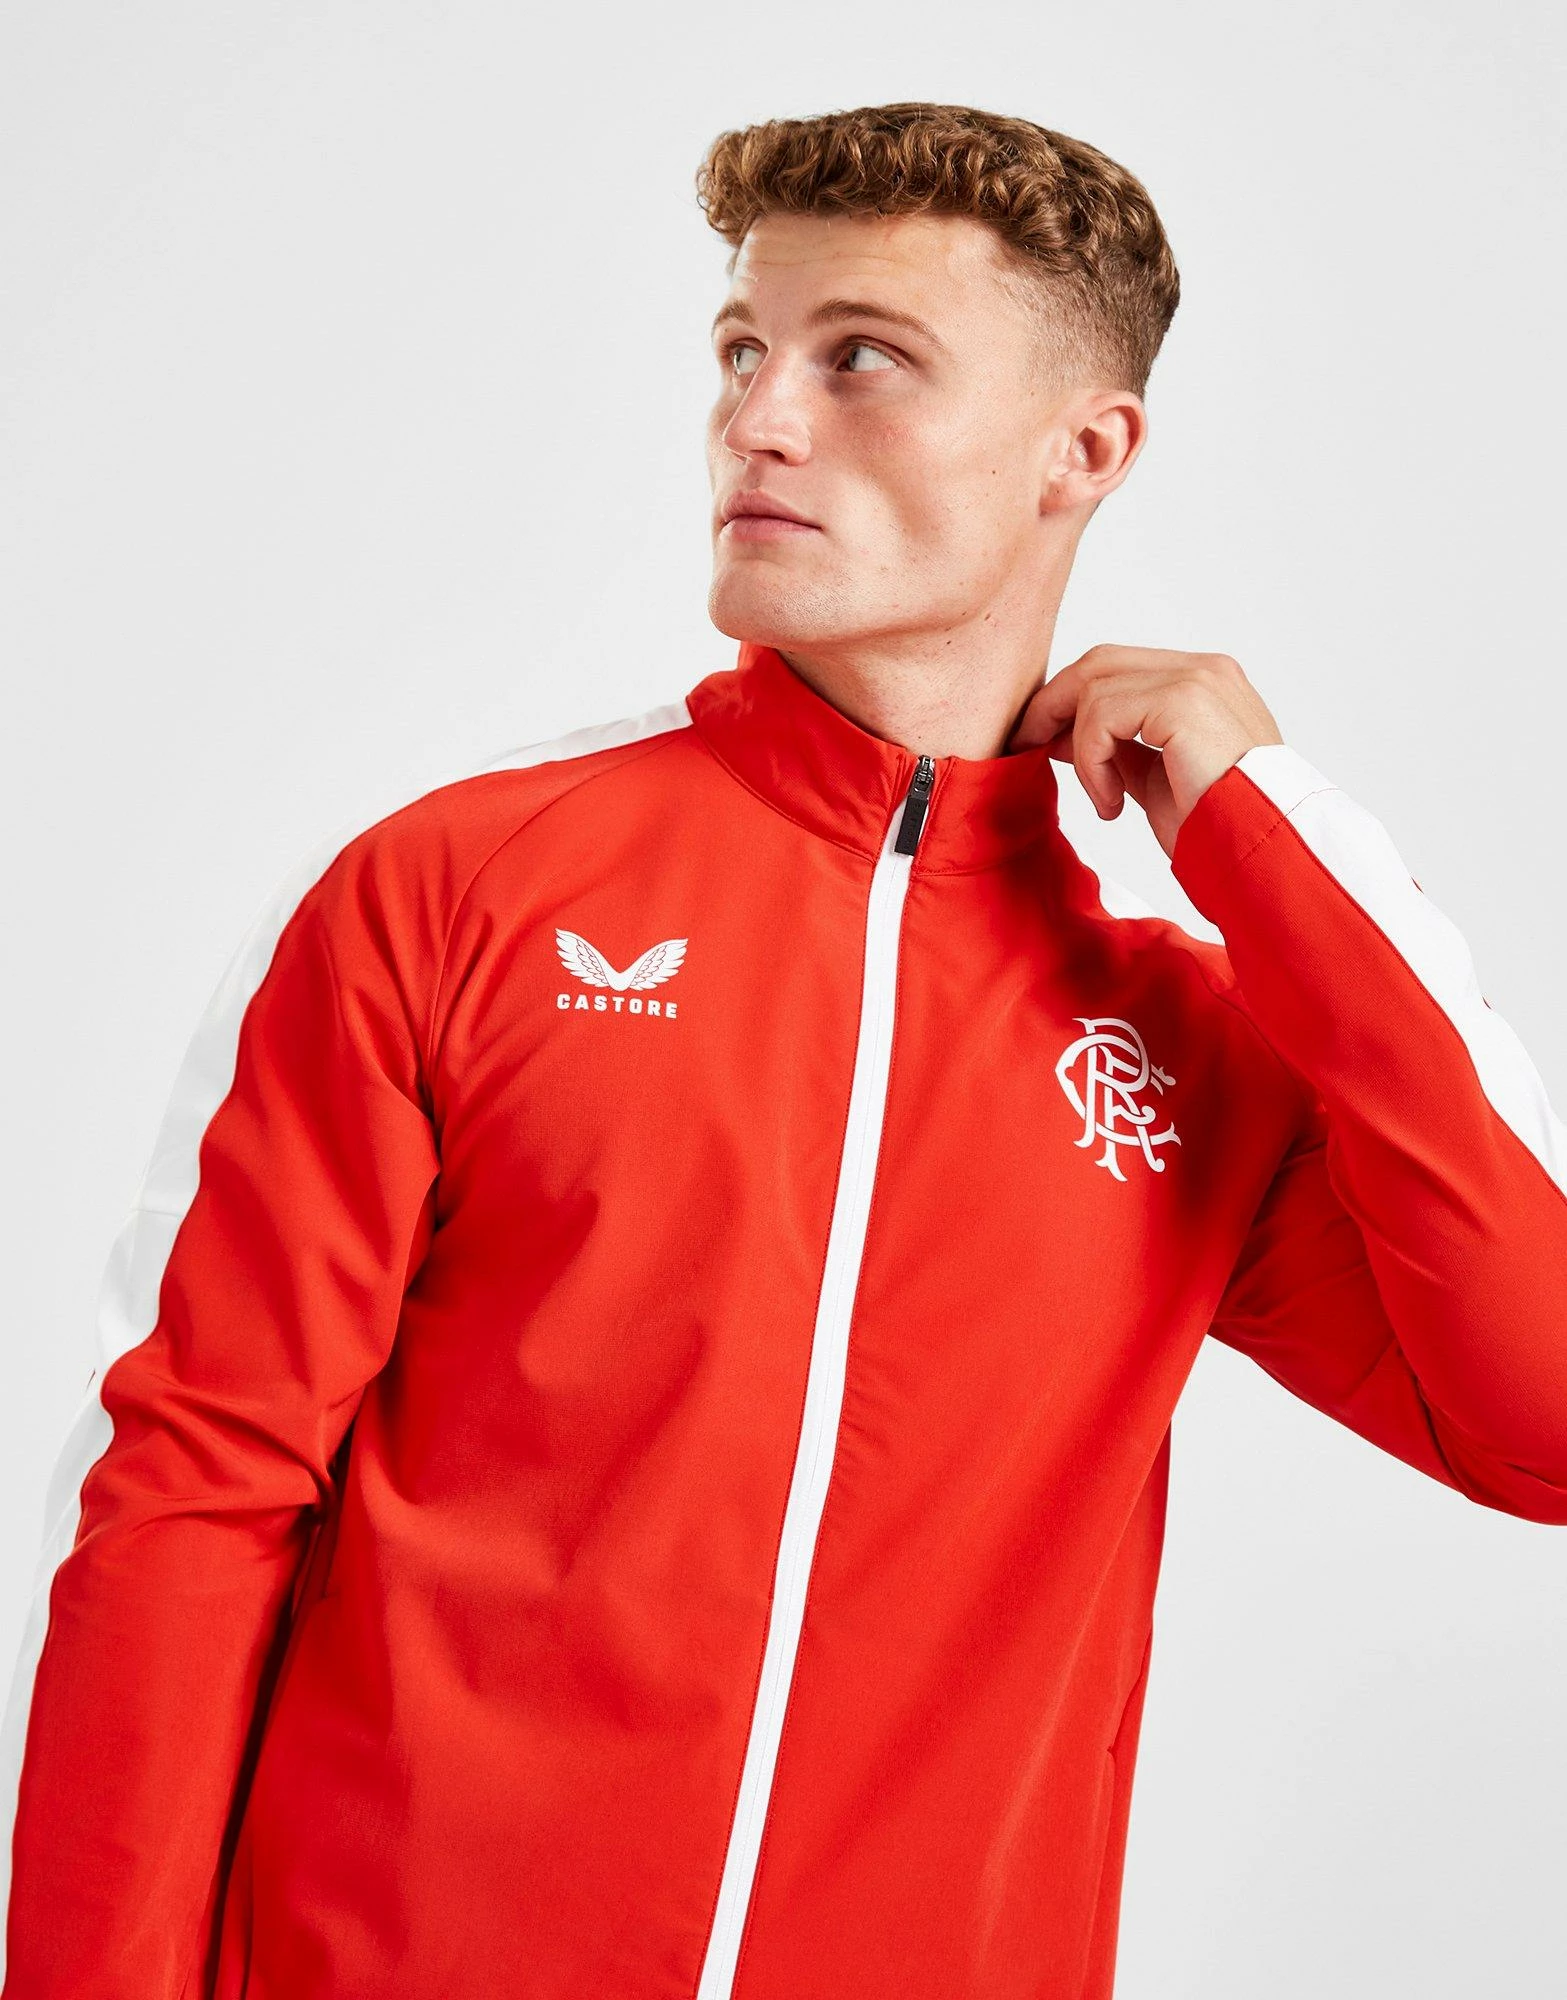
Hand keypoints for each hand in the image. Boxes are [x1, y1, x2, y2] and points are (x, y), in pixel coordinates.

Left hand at [1007, 644, 1284, 858]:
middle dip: (1054, 704)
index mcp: (1205, 682)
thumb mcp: (1154, 780)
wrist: (1260, 852)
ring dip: (1079, 746)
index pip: (1119, 668)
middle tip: (1028, 746)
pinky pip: (1103, 715)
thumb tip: (1065, 737)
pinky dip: (1093, 761)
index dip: (1070, 699)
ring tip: (1103, 798)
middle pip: (1101, 662)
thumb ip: (1120, 750)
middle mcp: (1205, 670)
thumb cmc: (1218, 827)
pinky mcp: (1183, 701)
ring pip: (1095, 686)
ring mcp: (1197, 679)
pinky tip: (1113, 804)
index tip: (1041, 738)